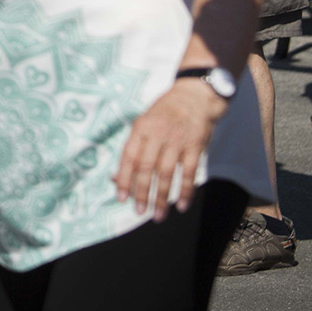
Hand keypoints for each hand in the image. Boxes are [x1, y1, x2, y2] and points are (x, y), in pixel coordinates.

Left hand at [115, 78, 224, 220]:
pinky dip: (185, 191)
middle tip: (139, 212)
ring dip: (162, 197)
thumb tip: (116, 177)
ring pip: (166, 173)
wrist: (194, 95)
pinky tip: (182, 205)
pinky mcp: (196, 146)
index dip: (124, 179)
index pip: (128, 157)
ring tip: (158, 215)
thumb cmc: (164, 112)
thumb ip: (132, 149)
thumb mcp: (143, 123)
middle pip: (146, 168)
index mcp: (141, 128)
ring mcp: (177, 141)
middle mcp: (157, 135)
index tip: (121, 198)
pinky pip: (189, 173)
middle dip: (142, 193)